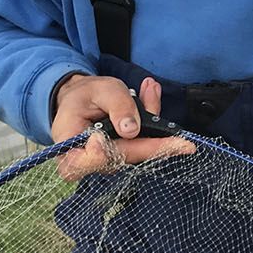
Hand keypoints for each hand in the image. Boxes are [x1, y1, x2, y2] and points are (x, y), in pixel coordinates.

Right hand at [51, 74, 193, 177]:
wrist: (81, 101)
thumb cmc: (84, 96)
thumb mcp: (99, 90)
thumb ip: (116, 105)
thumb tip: (131, 130)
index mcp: (68, 147)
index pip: (82, 161)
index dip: (97, 155)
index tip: (103, 141)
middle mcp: (90, 162)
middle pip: (122, 157)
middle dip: (153, 145)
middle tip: (184, 144)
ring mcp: (109, 161)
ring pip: (139, 150)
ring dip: (154, 126)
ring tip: (151, 90)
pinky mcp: (125, 156)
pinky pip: (145, 145)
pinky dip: (153, 122)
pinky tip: (151, 93)